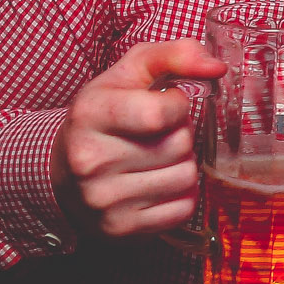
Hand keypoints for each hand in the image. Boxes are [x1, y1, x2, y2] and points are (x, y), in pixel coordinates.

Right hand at [52, 39, 224, 238]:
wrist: (65, 172)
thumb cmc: (107, 116)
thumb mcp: (131, 73)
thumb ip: (175, 55)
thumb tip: (217, 66)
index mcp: (90, 113)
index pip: (161, 112)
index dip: (177, 105)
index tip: (165, 104)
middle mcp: (90, 159)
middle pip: (179, 146)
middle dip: (180, 135)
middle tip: (157, 135)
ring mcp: (103, 198)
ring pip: (186, 177)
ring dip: (182, 165)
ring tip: (157, 158)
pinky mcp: (120, 227)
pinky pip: (183, 208)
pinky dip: (180, 195)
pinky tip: (157, 183)